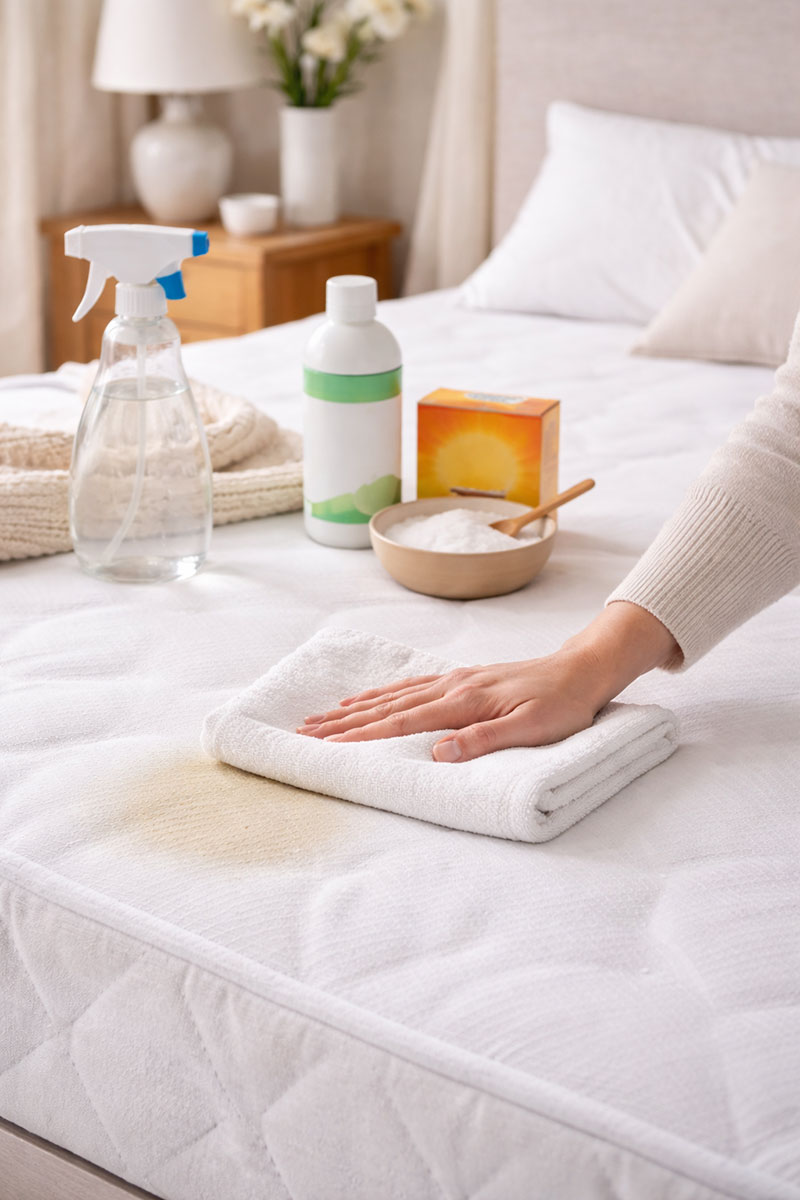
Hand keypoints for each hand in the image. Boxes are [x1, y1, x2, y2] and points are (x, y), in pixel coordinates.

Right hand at [298, 650, 604, 760]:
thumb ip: (485, 740)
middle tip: (305, 732)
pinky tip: (369, 698)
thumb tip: (437, 753)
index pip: (402, 723)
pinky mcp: (462, 678)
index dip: (362, 736)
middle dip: (344, 722)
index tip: (326, 744)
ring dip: (356, 708)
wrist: (582, 669)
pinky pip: (412, 685)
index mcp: (465, 702)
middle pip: (387, 707)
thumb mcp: (534, 728)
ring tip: (323, 716)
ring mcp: (455, 680)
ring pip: (395, 695)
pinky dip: (384, 693)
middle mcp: (453, 687)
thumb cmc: (563, 704)